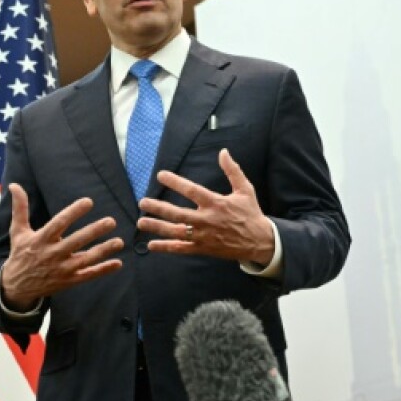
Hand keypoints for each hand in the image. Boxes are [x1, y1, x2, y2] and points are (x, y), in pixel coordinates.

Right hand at [0, 184, 123, 310]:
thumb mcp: (18, 232)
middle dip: (94, 231)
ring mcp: (61, 269)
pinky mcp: (69, 281)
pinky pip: (88, 275)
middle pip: (76, 241)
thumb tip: (14, 185)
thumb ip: (20, 208)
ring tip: (119, 242)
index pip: (58, 223)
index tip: (88, 201)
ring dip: (103, 251)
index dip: (73, 212)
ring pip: (86, 260)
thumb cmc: (21, 253)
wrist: (16, 286)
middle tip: (111, 221)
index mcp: (41, 240)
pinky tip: (118, 263)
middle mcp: (52, 254)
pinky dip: (103, 270)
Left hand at [137, 148, 274, 264]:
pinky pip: (181, 248)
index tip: (160, 175)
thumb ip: (232, 170)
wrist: (259, 241)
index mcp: (216, 203)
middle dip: (158, 208)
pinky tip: (151, 245)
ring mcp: (203, 236)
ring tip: (141, 222)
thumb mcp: (245, 190)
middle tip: (143, 203)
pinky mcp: (203, 248)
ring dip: (157, 227)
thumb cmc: (251, 213)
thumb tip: (224, 152)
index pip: (191, 190)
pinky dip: (166, 247)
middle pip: (177, 213)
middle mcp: (207, 220)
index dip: (175, 182)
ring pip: (175, 232)